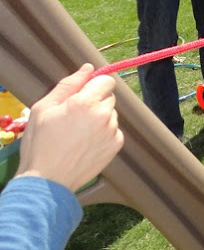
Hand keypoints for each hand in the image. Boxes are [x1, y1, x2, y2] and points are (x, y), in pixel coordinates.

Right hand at [16, 63, 123, 191]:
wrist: (47, 180)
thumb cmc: (40, 142)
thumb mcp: (44, 108)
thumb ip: (68, 84)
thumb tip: (88, 68)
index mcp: (85, 102)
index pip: (106, 80)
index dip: (95, 85)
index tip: (84, 94)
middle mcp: (104, 114)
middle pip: (108, 97)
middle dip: (95, 102)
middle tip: (75, 117)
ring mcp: (112, 130)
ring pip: (111, 114)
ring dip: (100, 118)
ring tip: (79, 133)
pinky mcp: (116, 145)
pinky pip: (114, 130)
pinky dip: (104, 133)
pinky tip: (87, 143)